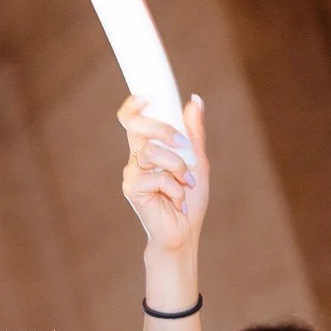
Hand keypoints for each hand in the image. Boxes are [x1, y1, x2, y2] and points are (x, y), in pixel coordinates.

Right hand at [119, 94, 208, 258]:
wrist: (184, 232)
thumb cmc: (189, 200)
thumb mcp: (198, 161)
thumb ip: (194, 132)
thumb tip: (194, 99)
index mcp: (149, 148)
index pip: (132, 120)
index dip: (134, 105)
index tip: (148, 97)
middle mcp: (137, 158)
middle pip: (136, 125)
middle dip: (164, 130)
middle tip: (184, 146)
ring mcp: (132, 173)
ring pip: (152, 151)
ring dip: (178, 167)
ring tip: (186, 185)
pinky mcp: (132, 189)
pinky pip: (156, 176)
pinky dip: (174, 188)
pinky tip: (177, 201)